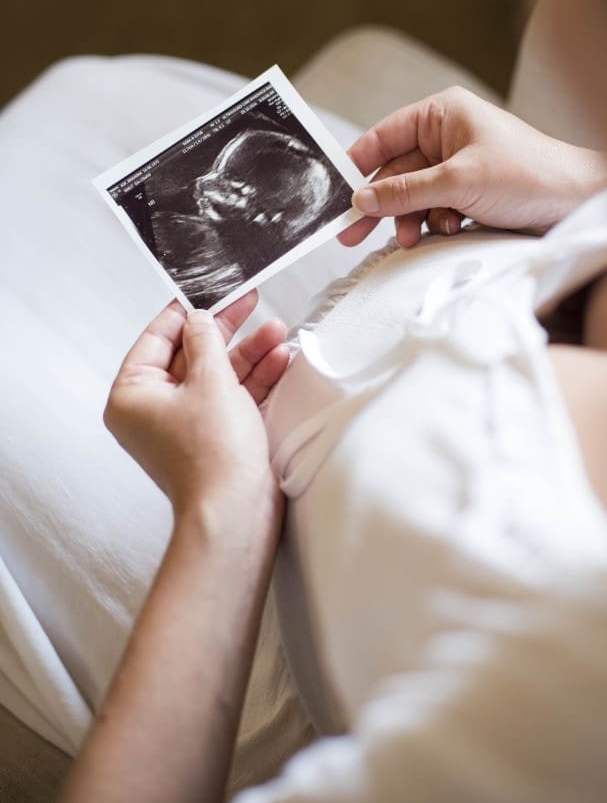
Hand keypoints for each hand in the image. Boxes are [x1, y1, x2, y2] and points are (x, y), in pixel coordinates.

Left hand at [104, 291, 289, 516]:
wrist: (236, 513)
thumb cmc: (213, 457)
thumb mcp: (210, 380)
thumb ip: (206, 340)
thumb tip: (200, 318)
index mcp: (133, 394)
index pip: (157, 337)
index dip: (186, 311)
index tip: (208, 289)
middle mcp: (153, 409)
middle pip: (190, 353)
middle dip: (226, 331)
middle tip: (249, 301)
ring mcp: (184, 424)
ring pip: (216, 374)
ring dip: (248, 353)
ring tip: (277, 332)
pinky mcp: (213, 436)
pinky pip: (230, 396)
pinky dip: (253, 379)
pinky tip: (278, 359)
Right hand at [340, 86, 606, 247]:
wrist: (578, 205)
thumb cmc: (528, 176)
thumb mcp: (458, 182)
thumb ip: (405, 192)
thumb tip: (361, 200)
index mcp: (443, 114)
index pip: (384, 135)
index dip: (358, 164)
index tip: (336, 193)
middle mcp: (448, 135)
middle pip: (395, 172)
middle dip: (380, 204)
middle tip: (350, 234)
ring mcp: (458, 165)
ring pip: (413, 196)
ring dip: (409, 219)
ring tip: (409, 240)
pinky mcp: (469, 193)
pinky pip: (434, 210)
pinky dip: (434, 224)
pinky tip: (447, 232)